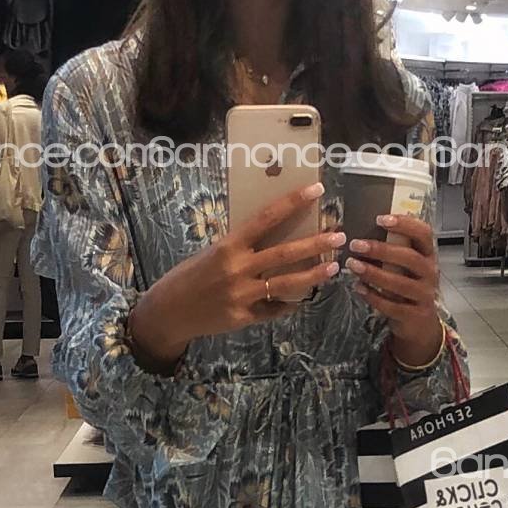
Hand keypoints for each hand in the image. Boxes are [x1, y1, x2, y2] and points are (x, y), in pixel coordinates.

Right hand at [128, 182, 342, 371]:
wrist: (168, 311)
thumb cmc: (190, 275)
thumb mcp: (213, 252)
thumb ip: (242, 246)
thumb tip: (275, 232)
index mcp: (228, 246)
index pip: (266, 218)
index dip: (292, 202)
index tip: (316, 190)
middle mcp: (237, 269)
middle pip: (284, 253)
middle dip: (315, 244)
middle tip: (339, 235)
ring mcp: (242, 296)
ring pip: (286, 284)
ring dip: (313, 275)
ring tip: (333, 267)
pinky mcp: (244, 318)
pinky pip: (274, 309)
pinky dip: (289, 303)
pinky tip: (302, 298)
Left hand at [345, 214, 443, 365]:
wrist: (420, 323)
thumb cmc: (407, 284)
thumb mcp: (405, 266)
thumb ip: (392, 249)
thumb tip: (360, 230)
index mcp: (428, 254)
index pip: (424, 233)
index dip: (405, 224)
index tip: (380, 219)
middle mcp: (430, 273)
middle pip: (410, 258)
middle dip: (381, 250)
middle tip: (356, 244)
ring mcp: (425, 295)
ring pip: (400, 283)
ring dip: (373, 273)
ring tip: (352, 265)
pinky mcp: (415, 315)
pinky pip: (393, 306)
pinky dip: (373, 296)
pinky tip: (358, 287)